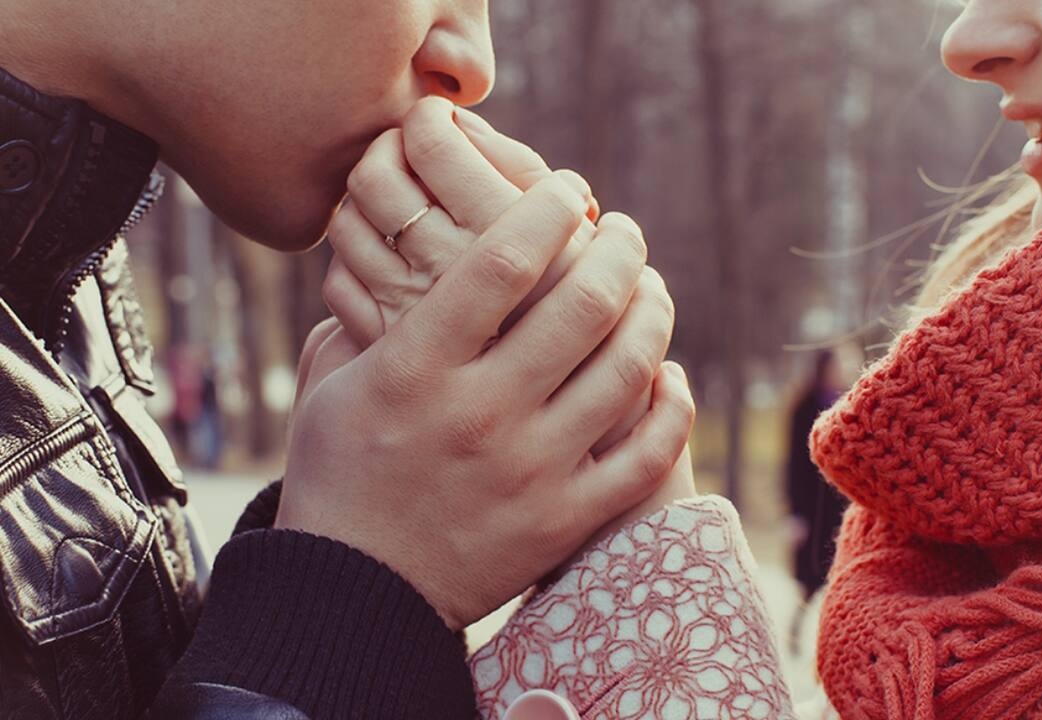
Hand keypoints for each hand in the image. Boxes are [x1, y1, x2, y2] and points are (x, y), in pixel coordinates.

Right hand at [324, 98, 695, 529]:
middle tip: (625, 233)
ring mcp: (528, 472)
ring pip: (628, 369)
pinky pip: (646, 455)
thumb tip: (399, 248)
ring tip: (650, 289)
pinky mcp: (562, 521)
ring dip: (653, 313)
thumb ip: (370, 312)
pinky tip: (666, 374)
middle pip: (584, 303)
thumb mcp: (332, 383)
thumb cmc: (338, 475)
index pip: (503, 259)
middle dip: (620, 249)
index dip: (549, 208)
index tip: (568, 190)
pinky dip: (670, 405)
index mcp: (416, 367)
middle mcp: (478, 413)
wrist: (351, 593)